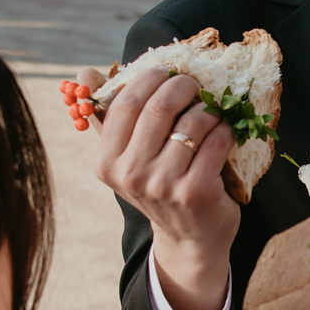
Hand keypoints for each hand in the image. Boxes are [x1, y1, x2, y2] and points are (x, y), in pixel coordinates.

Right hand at [79, 63, 239, 309]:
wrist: (191, 238)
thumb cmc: (158, 186)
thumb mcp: (126, 158)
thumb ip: (107, 117)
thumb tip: (84, 72)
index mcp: (106, 162)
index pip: (125, 102)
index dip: (149, 78)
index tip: (166, 73)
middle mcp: (130, 174)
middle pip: (159, 106)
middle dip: (182, 85)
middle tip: (193, 84)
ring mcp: (163, 185)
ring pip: (192, 121)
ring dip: (208, 109)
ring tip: (210, 113)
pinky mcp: (196, 192)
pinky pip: (216, 140)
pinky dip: (224, 130)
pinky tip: (223, 134)